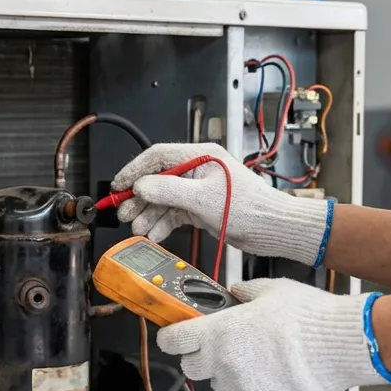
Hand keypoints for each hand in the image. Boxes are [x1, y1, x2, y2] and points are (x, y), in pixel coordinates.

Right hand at [111, 143, 333, 265]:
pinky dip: (162, 224)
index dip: (135, 170)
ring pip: (163, 199)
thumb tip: (141, 185)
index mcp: (200, 156)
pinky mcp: (200, 207)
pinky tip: (154, 234)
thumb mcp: (202, 198)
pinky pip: (173, 213)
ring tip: (138, 228)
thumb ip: (168, 190)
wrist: (271, 228)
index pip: (158, 156)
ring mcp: (197, 190)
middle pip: (157, 180)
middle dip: (139, 198)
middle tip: (124, 213)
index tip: (119, 185)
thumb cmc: (249, 208)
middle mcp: (197, 170)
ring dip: (148, 214)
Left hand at [155, 278, 390, 390]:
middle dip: (200, 355)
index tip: (174, 335)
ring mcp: (241, 386)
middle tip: (219, 344)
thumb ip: (243, 292)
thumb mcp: (270, 290)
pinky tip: (274, 370)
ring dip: (228, 371)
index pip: (172, 341)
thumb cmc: (307, 315)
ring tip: (256, 356)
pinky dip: (253, 386)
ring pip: (220, 382)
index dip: (171, 337)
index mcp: (217, 333)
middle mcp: (223, 363)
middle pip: (191, 366)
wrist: (341, 344)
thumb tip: (234, 293)